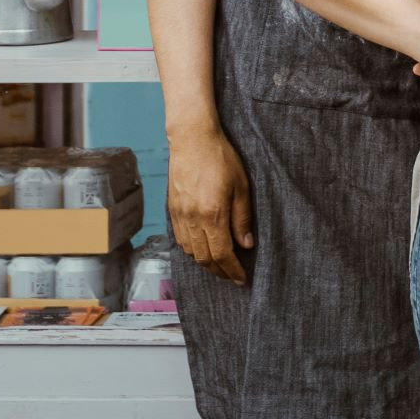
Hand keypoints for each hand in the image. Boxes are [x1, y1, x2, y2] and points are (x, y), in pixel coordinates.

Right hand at [166, 123, 254, 285]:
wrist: (192, 140)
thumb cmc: (220, 158)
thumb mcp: (241, 187)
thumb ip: (242, 218)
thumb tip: (247, 245)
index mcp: (212, 215)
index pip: (222, 254)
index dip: (232, 270)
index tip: (241, 278)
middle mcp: (192, 220)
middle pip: (204, 258)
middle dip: (219, 272)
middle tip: (232, 277)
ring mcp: (180, 216)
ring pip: (191, 252)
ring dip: (205, 263)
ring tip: (220, 266)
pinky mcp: (172, 210)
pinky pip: (180, 240)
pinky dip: (192, 251)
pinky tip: (202, 250)